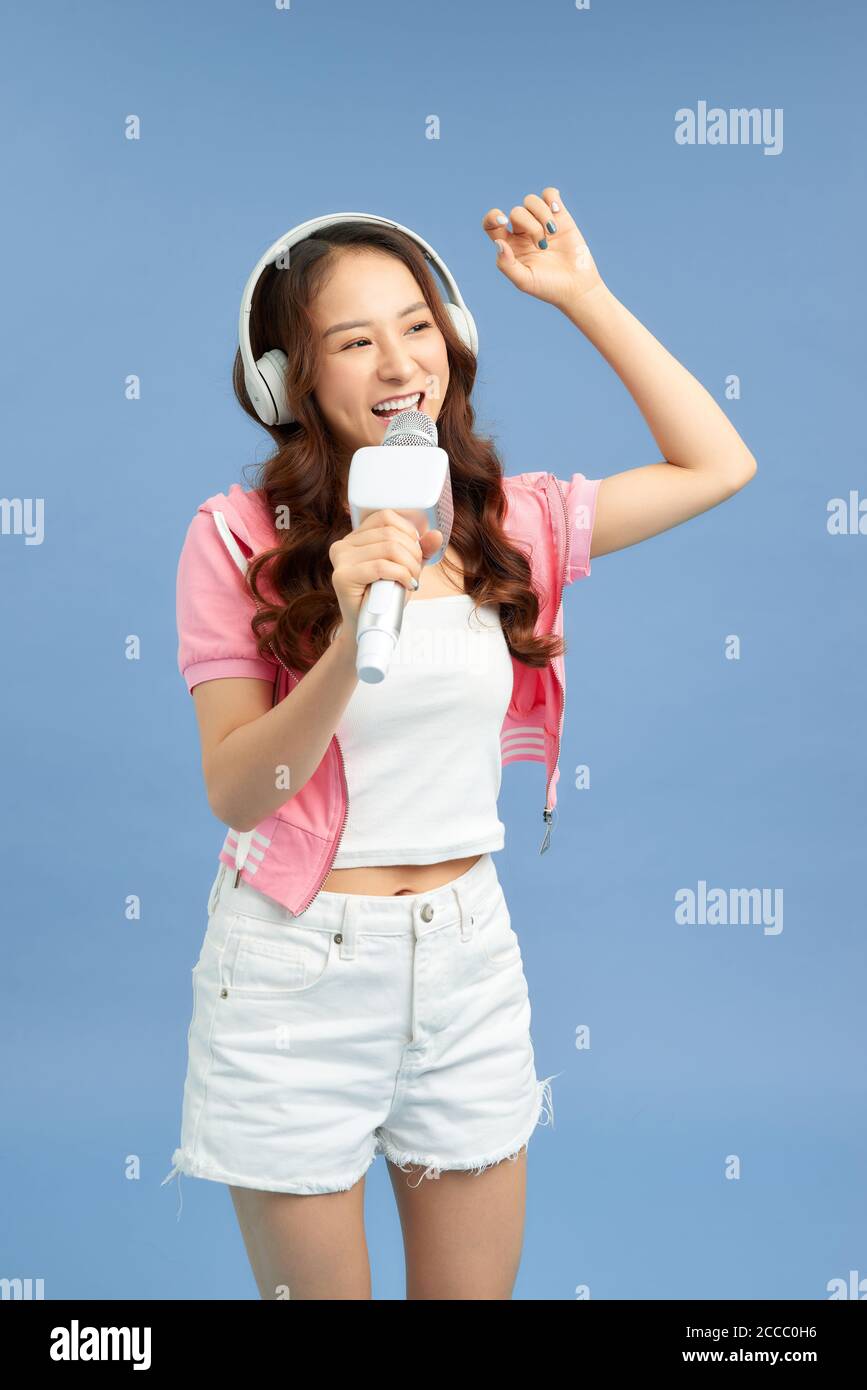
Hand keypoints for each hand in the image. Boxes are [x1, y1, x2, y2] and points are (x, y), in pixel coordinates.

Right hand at [329, 509, 442, 628]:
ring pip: (389, 548)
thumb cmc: (384, 599)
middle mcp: (343, 545)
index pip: (385, 517)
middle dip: (413, 553)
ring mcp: (341, 560)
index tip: (415, 552)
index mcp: (355, 538)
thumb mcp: (405, 568)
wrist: (366, 628)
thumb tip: (436, 534)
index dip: (408, 532)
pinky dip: (401, 575)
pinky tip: (405, 584)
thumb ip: (420, 550)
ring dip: (410, 565)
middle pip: (390, 533)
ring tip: (411, 580)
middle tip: (415, 572)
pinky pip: (381, 566)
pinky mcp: (343, 576)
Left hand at [482, 186, 604, 308]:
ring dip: (541, 214)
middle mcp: (523, 232)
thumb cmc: (549, 287)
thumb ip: (506, 264)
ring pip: (531, 201)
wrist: (577, 287)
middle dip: (530, 226)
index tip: (503, 221)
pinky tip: (557, 212)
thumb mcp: (524, 281)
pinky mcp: (559, 216)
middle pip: (516, 212)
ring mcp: (540, 222)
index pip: (491, 224)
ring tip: (553, 233)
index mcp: (510, 246)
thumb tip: (498, 243)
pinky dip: (551, 198)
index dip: (492, 217)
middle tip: (542, 246)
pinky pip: (549, 194)